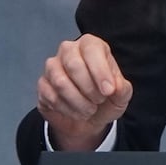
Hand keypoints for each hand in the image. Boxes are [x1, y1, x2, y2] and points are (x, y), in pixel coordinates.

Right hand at [35, 33, 130, 149]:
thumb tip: (116, 86)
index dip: (100, 71)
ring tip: (89, 110)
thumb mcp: (120, 96)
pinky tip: (76, 113)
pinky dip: (67, 110)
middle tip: (99, 101)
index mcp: (90, 45)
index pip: (92, 49)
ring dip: (78, 102)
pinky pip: (51, 96)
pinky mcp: (43, 84)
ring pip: (60, 82)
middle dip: (89, 88)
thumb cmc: (104, 100)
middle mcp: (69, 50)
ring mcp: (52, 67)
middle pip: (74, 64)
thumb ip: (122, 89)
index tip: (108, 91)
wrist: (88, 119)